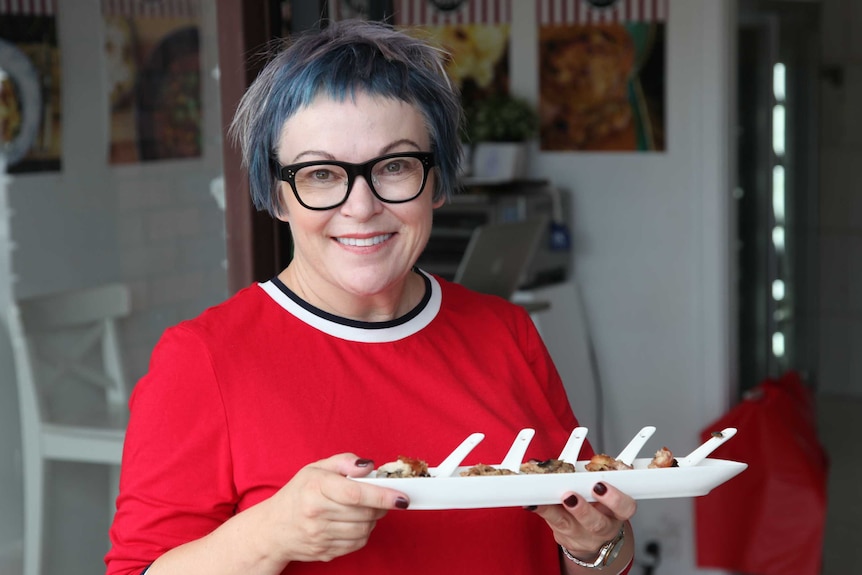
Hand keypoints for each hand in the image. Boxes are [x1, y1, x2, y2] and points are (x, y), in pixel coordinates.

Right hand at [259, 453, 408, 563]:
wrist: (273, 529)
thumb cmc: (297, 494)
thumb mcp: (315, 469)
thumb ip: (344, 461)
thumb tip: (369, 466)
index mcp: (315, 488)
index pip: (356, 494)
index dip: (383, 496)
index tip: (402, 497)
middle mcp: (316, 514)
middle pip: (364, 513)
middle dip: (381, 506)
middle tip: (383, 498)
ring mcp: (320, 536)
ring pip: (364, 530)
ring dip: (373, 519)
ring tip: (366, 509)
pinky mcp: (325, 552)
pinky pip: (357, 544)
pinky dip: (364, 533)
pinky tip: (355, 522)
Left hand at [531, 481, 635, 560]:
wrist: (593, 536)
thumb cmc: (598, 505)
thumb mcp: (602, 490)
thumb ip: (591, 474)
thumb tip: (568, 456)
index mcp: (617, 512)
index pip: (625, 507)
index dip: (614, 498)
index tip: (599, 485)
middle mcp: (603, 528)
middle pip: (596, 523)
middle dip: (582, 509)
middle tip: (569, 495)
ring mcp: (583, 537)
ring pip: (568, 526)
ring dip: (553, 511)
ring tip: (541, 500)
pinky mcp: (565, 540)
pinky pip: (552, 526)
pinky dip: (541, 511)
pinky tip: (531, 503)